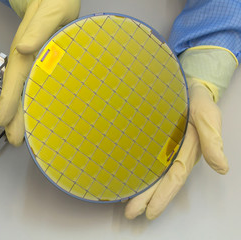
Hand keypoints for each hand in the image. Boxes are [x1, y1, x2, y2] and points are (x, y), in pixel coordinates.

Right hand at [0, 0, 80, 145]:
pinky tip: (29, 114)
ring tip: (16, 136)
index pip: (16, 78)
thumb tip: (23, 48)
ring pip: (21, 91)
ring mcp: (29, 62)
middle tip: (13, 140)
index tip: (3, 120)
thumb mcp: (50, 13)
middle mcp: (24, 58)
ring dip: (18, 114)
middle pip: (16, 90)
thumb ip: (38, 30)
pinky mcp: (37, 64)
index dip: (10, 100)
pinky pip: (29, 86)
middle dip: (14, 116)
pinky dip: (26, 103)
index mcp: (26, 49)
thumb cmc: (54, 4)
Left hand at [124, 77, 228, 219]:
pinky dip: (140, 173)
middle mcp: (176, 155)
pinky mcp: (158, 142)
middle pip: (160, 181)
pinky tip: (130, 179)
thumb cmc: (200, 102)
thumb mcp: (207, 117)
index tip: (149, 212)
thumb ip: (212, 140)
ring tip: (126, 205)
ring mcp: (167, 150)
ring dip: (141, 190)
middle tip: (130, 214)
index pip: (174, 179)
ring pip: (153, 174)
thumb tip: (222, 168)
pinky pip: (148, 161)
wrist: (191, 88)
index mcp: (188, 153)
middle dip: (146, 199)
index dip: (162, 196)